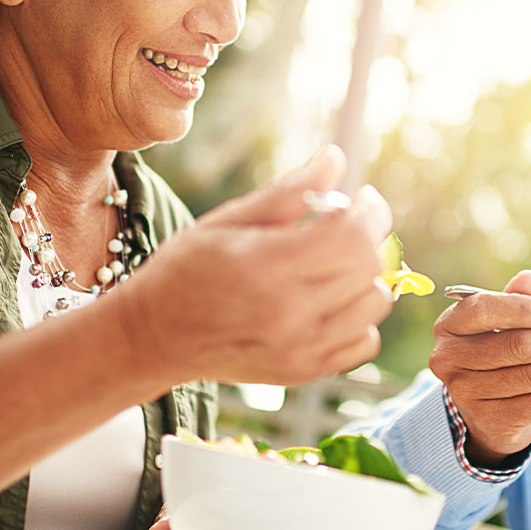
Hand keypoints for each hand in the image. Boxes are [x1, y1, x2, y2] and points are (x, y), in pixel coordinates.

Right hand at [119, 145, 395, 387]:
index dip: (369, 210)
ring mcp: (301, 349)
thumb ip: (287, 192)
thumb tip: (335, 157)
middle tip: (347, 225)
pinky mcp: (305, 371)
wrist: (155, 336)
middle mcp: (289, 313)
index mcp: (266, 267)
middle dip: (369, 236)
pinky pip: (365, 342)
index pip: (352, 236)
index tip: (362, 197)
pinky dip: (360, 317)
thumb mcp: (228, 221)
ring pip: (375, 304)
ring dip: (366, 276)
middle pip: (369, 267)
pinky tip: (332, 301)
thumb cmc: (186, 270)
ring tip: (337, 263)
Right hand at [429, 270, 530, 466]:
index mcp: (448, 326)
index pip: (483, 309)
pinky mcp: (488, 420)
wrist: (486, 413)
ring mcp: (465, 393)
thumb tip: (528, 278)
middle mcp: (448, 359)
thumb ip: (515, 300)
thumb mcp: (501, 324)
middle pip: (517, 345)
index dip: (522, 309)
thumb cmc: (496, 356)